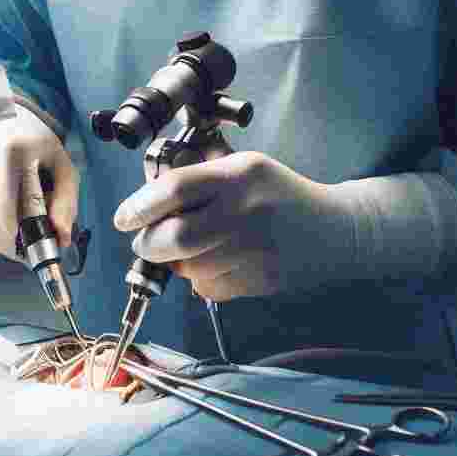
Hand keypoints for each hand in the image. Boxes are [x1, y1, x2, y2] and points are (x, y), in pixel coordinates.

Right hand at [0, 103, 79, 261]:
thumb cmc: (32, 145)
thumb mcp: (60, 164)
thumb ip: (65, 202)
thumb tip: (61, 239)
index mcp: (13, 147)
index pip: (8, 208)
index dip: (20, 237)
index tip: (31, 252)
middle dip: (10, 245)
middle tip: (23, 249)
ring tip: (9, 233)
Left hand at [113, 152, 355, 300]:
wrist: (333, 230)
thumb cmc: (279, 194)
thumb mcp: (243, 167)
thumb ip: (199, 179)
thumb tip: (145, 202)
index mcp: (239, 176)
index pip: (175, 189)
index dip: (139, 205)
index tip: (123, 216)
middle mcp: (245, 212)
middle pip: (174, 238)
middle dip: (148, 243)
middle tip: (145, 240)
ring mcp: (253, 251)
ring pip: (187, 268)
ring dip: (177, 262)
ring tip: (193, 247)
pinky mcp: (257, 282)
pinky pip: (207, 288)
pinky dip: (200, 279)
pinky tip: (218, 261)